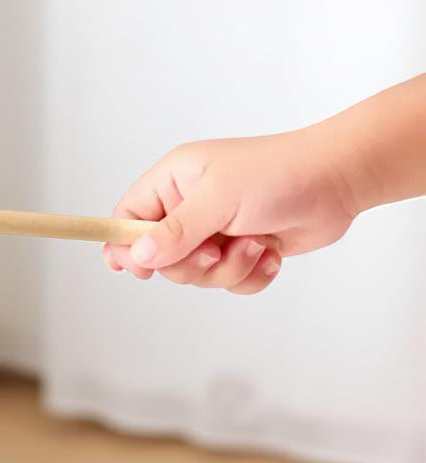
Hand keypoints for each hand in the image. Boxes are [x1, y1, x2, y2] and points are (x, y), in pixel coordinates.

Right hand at [105, 128, 360, 293]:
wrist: (340, 181)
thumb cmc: (280, 174)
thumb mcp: (219, 198)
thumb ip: (176, 230)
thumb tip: (138, 256)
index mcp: (175, 182)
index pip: (127, 218)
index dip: (126, 247)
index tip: (139, 268)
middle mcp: (190, 208)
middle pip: (160, 259)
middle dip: (192, 264)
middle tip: (217, 248)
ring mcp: (215, 232)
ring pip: (195, 277)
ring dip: (228, 269)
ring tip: (256, 243)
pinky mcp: (240, 253)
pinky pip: (226, 285)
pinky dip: (250, 276)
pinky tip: (269, 251)